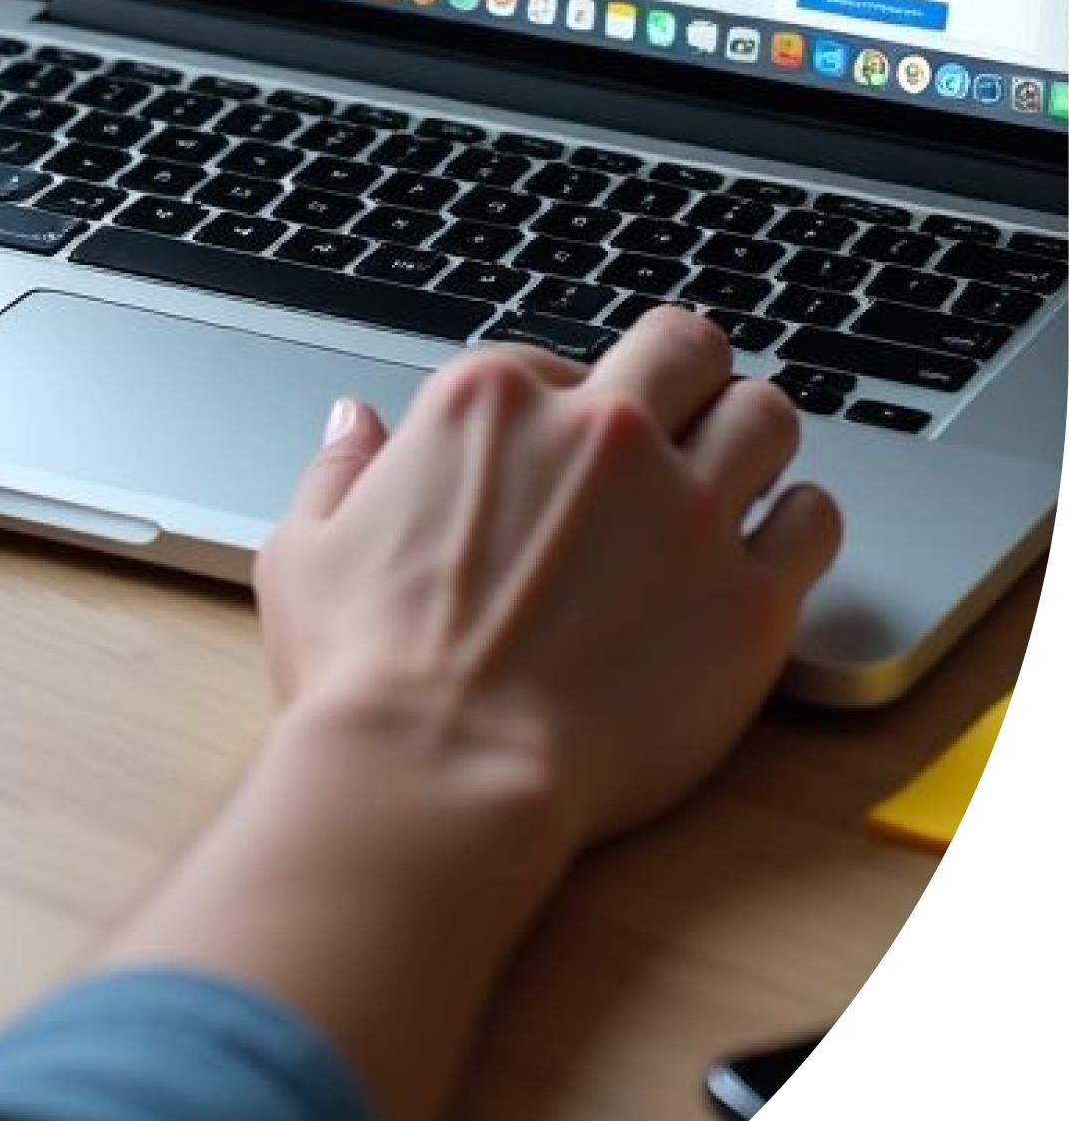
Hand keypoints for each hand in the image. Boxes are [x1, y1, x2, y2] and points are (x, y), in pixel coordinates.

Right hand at [258, 307, 842, 857]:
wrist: (442, 772)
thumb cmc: (366, 672)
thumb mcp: (305, 549)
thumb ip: (337, 471)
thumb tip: (353, 423)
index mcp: (490, 403)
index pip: (555, 360)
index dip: (560, 404)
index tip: (559, 452)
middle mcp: (599, 432)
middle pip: (684, 349)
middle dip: (684, 375)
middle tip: (678, 419)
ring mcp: (683, 507)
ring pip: (766, 414)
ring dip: (750, 437)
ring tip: (735, 477)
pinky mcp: (748, 594)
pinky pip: (816, 521)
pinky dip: (800, 524)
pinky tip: (772, 546)